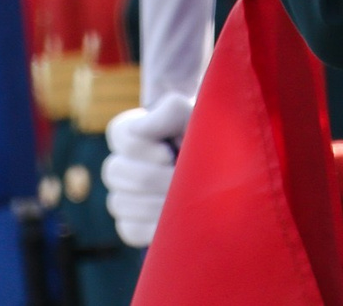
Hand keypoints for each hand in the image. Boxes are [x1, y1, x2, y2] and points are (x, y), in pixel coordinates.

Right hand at [101, 92, 194, 247]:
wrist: (227, 175)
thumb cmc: (208, 139)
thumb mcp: (195, 118)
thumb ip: (170, 112)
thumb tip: (138, 129)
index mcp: (131, 132)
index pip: (119, 136)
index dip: (143, 147)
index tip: (169, 153)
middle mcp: (121, 164)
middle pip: (115, 171)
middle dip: (154, 176)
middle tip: (181, 180)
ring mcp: (122, 196)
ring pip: (119, 201)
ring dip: (155, 202)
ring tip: (183, 199)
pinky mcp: (131, 225)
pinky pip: (129, 229)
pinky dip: (153, 226)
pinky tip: (175, 220)